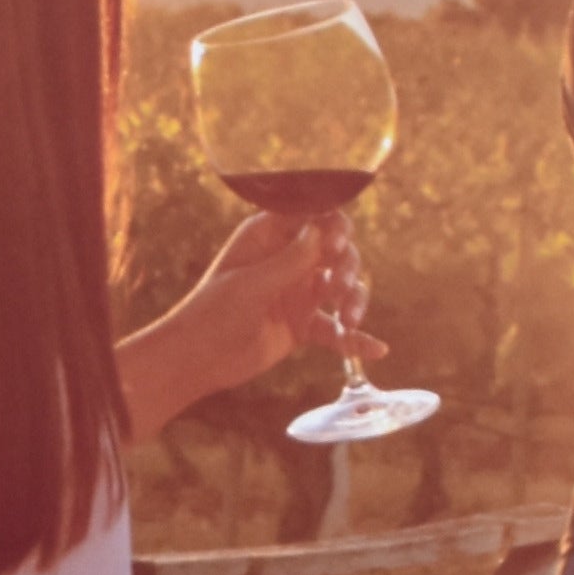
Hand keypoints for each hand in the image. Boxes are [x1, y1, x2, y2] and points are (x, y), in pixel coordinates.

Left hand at [170, 199, 365, 391]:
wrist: (196, 359)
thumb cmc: (212, 312)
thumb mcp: (251, 284)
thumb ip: (289, 260)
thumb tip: (325, 230)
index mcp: (270, 235)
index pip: (313, 214)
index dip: (332, 223)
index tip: (337, 241)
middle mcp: (289, 258)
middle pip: (337, 249)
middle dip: (347, 264)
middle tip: (340, 285)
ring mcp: (299, 291)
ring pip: (343, 286)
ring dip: (354, 299)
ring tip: (349, 319)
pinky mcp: (304, 325)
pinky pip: (337, 328)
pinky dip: (354, 338)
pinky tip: (377, 349)